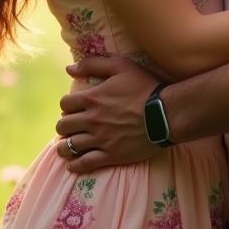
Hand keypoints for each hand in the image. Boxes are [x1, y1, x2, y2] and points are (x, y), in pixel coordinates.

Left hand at [55, 56, 159, 173]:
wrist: (166, 113)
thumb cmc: (144, 87)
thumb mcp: (121, 66)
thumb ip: (93, 64)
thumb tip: (69, 69)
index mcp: (92, 98)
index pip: (65, 103)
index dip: (67, 105)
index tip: (74, 107)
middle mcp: (92, 120)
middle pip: (63, 126)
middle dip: (65, 125)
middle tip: (71, 126)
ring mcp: (100, 139)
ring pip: (69, 146)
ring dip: (64, 146)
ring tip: (67, 146)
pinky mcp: (110, 155)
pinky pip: (85, 164)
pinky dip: (75, 165)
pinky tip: (74, 164)